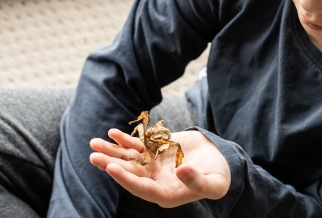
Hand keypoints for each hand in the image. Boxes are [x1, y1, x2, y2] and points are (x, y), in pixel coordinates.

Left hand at [89, 128, 230, 207]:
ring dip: (112, 151)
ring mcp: (154, 166)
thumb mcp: (215, 183)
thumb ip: (198, 182)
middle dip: (112, 164)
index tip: (112, 168)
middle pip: (130, 174)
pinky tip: (113, 133)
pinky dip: (125, 140)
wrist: (220, 159)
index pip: (142, 189)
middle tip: (94, 155)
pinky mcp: (156, 151)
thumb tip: (182, 171)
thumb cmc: (219, 176)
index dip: (126, 180)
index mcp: (167, 194)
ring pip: (129, 160)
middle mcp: (156, 182)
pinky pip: (137, 146)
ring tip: (94, 143)